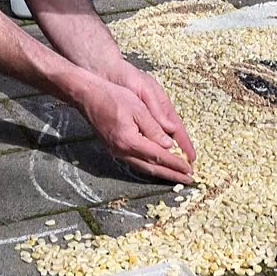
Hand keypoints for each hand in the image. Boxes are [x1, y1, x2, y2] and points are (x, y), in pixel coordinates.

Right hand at [76, 78, 194, 183]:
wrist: (87, 96)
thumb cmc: (113, 97)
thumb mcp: (138, 108)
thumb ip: (154, 128)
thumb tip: (168, 145)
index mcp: (130, 141)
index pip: (158, 156)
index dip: (175, 163)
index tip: (189, 169)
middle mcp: (122, 151)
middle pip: (151, 168)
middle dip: (171, 174)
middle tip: (189, 180)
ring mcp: (116, 151)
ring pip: (143, 168)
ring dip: (161, 173)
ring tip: (176, 176)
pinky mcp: (113, 148)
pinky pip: (135, 162)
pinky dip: (149, 167)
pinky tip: (157, 167)